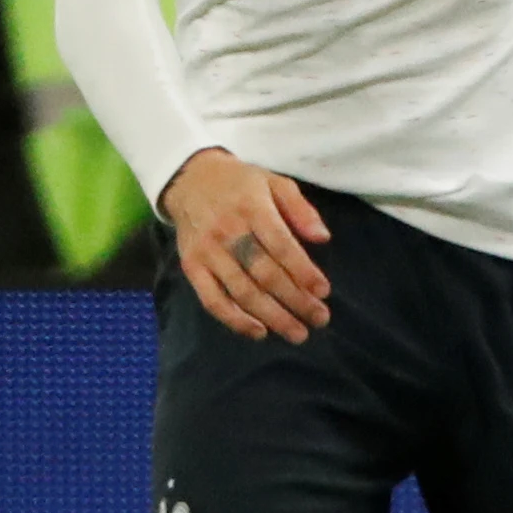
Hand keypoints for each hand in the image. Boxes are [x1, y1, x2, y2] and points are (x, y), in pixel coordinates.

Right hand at [160, 148, 332, 341]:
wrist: (189, 179)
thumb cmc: (240, 184)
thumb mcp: (275, 182)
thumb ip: (300, 208)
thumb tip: (323, 238)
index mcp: (252, 207)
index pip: (281, 245)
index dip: (303, 271)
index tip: (324, 292)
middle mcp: (228, 231)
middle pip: (264, 274)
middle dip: (295, 300)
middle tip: (320, 319)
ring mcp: (208, 252)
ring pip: (242, 291)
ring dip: (272, 316)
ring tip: (298, 333)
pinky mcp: (191, 267)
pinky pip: (212, 300)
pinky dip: (235, 320)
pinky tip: (259, 332)